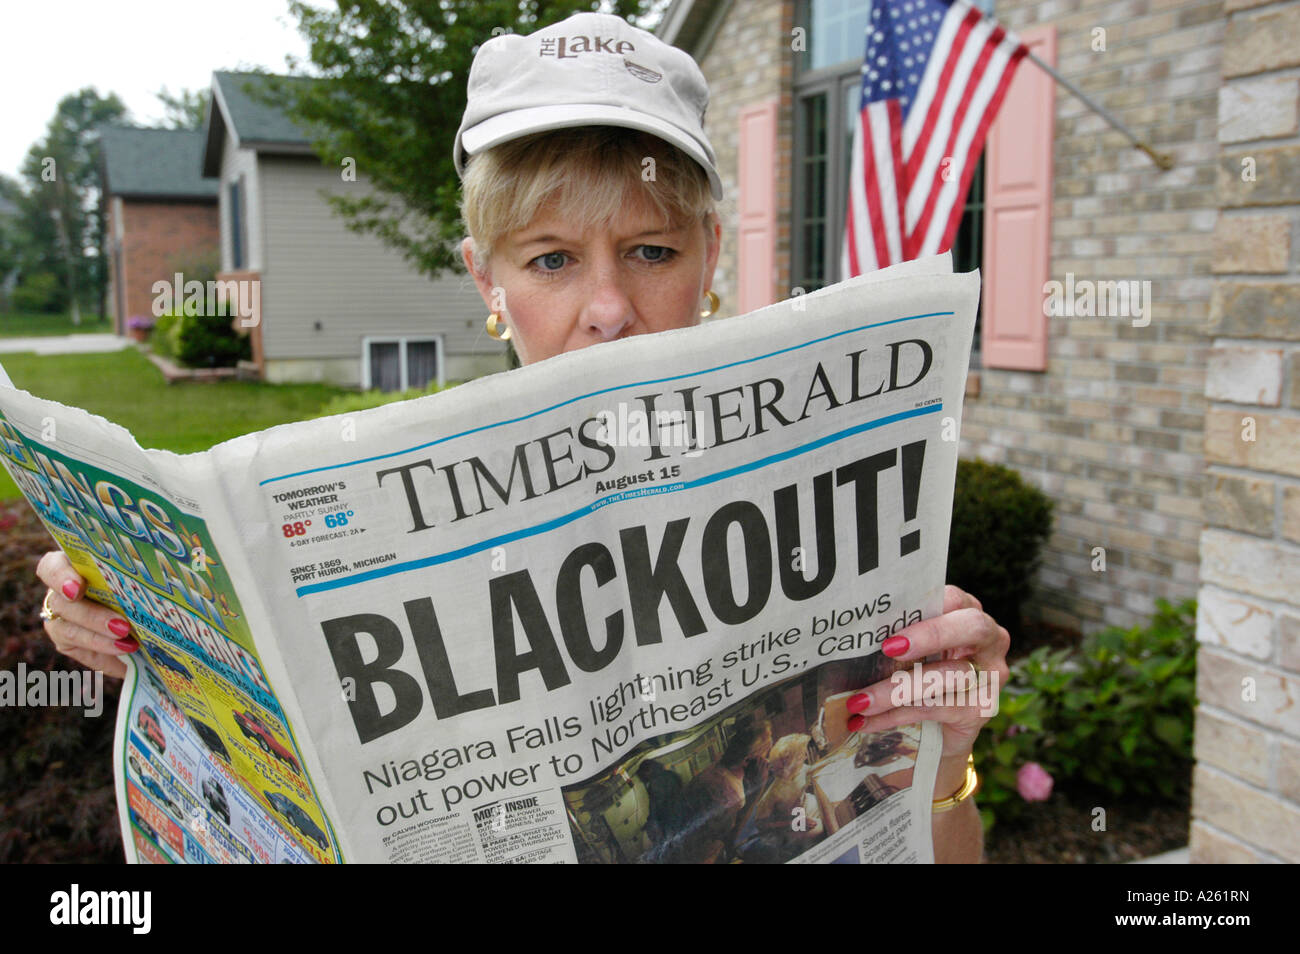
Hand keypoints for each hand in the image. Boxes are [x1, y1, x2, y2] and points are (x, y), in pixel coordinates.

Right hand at [35, 550, 137, 679]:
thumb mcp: (135, 568)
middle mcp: (60, 591)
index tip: (77, 589)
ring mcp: (59, 617)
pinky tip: (125, 658)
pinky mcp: (66, 641)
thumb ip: (137, 569)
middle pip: (63, 603)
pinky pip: (79, 650)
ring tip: (128, 645)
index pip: (52, 567)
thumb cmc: (136, 575)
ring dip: (98, 639)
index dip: (61, 577)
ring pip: (67, 629)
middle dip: (93, 617)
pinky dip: (103, 654)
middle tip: (122, 626)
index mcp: (72, 564)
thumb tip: (167, 573)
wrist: (137, 603)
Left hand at [842, 584, 1009, 760]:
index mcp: (969, 615)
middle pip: (972, 627)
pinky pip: (934, 709)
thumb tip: (856, 636)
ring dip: (896, 689)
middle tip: (888, 648)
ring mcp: (989, 678)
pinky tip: (866, 721)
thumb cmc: (921, 675)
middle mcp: (990, 642)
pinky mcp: (980, 711)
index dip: (927, 607)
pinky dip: (895, 715)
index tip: (894, 623)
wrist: (939, 732)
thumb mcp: (913, 652)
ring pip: (945, 676)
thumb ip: (900, 637)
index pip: (955, 598)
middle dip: (931, 634)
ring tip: (859, 701)